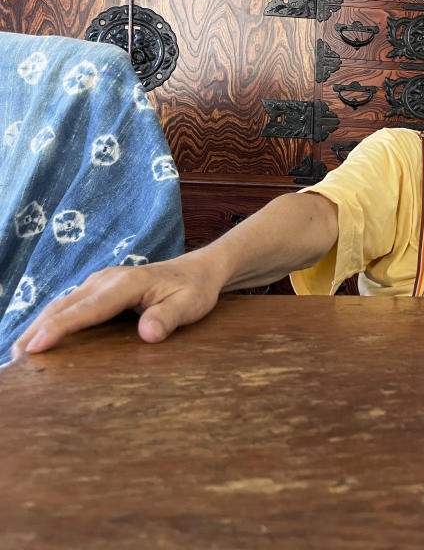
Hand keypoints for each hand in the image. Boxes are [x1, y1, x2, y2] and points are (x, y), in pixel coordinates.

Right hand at [11, 254, 223, 358]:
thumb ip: (169, 317)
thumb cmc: (195, 289)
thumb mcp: (191, 305)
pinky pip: (69, 306)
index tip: (36, 347)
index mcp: (127, 284)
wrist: (198, 270)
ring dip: (38, 327)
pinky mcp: (98, 289)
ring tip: (18, 354)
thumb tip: (148, 333)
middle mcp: (107, 280)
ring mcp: (100, 283)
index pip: (88, 309)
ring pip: (61, 305)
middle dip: (37, 331)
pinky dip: (50, 322)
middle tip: (16, 360)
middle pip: (64, 307)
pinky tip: (39, 339)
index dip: (60, 328)